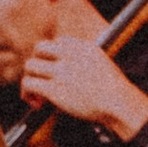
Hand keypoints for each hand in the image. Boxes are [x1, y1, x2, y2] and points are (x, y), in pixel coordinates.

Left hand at [18, 36, 147, 139]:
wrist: (120, 104)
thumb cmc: (114, 91)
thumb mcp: (101, 64)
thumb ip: (82, 61)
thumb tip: (66, 71)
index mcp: (82, 46)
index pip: (57, 42)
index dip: (52, 56)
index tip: (54, 70)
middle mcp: (69, 55)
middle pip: (39, 48)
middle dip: (37, 63)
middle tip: (40, 78)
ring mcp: (60, 71)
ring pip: (30, 66)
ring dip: (29, 80)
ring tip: (35, 94)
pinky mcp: (54, 89)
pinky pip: (29, 84)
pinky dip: (27, 94)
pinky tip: (36, 104)